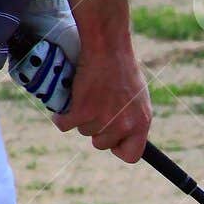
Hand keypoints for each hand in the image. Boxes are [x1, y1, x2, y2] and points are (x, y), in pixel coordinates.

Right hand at [53, 43, 150, 163]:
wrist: (107, 47)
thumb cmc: (122, 68)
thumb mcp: (138, 97)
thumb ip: (133, 118)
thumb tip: (125, 134)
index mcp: (141, 123)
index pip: (132, 155)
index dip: (118, 148)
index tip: (112, 140)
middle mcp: (124, 125)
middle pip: (101, 144)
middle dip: (96, 129)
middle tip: (96, 106)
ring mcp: (103, 120)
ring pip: (84, 131)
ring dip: (81, 117)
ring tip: (88, 95)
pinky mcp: (82, 112)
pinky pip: (65, 125)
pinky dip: (61, 117)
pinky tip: (64, 106)